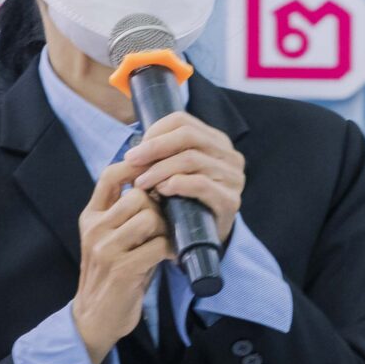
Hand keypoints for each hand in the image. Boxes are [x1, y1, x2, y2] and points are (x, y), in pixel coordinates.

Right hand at [71, 166, 170, 362]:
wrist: (94, 318)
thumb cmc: (113, 275)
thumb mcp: (111, 239)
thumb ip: (126, 214)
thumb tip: (160, 184)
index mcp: (91, 217)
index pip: (110, 175)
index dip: (136, 167)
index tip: (158, 173)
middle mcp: (95, 229)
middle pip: (138, 196)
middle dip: (159, 207)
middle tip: (167, 224)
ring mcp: (106, 249)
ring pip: (149, 218)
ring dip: (166, 229)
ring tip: (166, 242)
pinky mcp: (122, 269)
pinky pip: (157, 246)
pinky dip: (170, 250)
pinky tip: (170, 258)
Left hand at [117, 112, 245, 243]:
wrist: (202, 242)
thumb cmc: (183, 203)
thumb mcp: (174, 172)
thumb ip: (162, 154)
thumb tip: (135, 144)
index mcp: (216, 142)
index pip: (183, 121)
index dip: (155, 131)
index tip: (135, 149)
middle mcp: (230, 156)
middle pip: (188, 136)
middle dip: (154, 148)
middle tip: (131, 161)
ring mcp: (234, 178)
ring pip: (191, 159)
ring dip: (159, 169)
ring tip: (141, 182)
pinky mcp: (231, 201)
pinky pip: (201, 184)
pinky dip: (176, 184)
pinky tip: (161, 191)